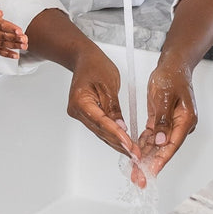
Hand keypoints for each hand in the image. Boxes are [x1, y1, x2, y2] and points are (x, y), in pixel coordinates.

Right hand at [66, 45, 146, 186]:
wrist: (84, 59)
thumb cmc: (95, 65)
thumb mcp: (109, 84)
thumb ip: (114, 108)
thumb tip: (121, 127)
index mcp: (80, 101)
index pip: (101, 122)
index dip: (116, 134)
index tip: (129, 145)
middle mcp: (77, 111)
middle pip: (100, 131)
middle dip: (119, 143)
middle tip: (136, 154)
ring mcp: (80, 114)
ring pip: (100, 132)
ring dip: (117, 142)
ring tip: (133, 152)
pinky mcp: (86, 115)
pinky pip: (100, 127)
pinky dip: (112, 134)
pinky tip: (124, 142)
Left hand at [136, 57, 197, 179]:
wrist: (173, 65)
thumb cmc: (172, 76)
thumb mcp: (165, 96)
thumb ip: (162, 120)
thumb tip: (160, 140)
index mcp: (186, 120)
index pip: (171, 145)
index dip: (160, 160)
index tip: (151, 172)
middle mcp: (180, 125)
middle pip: (164, 149)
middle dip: (151, 164)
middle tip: (139, 178)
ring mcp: (171, 124)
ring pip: (157, 145)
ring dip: (146, 158)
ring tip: (134, 171)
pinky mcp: (162, 121)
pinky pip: (153, 137)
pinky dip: (144, 145)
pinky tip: (136, 154)